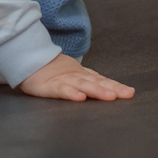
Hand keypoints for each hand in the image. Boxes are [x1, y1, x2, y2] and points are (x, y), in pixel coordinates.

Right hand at [18, 53, 134, 101]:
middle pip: (96, 82)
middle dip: (112, 89)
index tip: (130, 92)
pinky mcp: (48, 86)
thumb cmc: (52, 72)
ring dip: (96, 90)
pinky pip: (61, 90)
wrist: (27, 60)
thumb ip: (88, 81)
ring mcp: (62, 80)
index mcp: (82, 75)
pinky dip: (71, 93)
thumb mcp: (72, 76)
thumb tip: (110, 89)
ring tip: (109, 96)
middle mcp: (75, 76)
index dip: (116, 86)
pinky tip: (80, 98)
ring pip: (82, 85)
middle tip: (127, 94)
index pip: (102, 80)